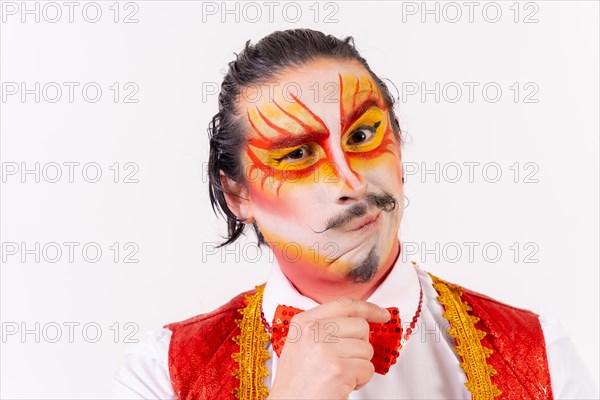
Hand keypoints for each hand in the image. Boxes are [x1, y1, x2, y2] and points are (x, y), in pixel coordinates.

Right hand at [267, 297, 390, 399]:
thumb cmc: (296, 383)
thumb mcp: (301, 345)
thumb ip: (324, 328)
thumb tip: (359, 323)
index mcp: (303, 323)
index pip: (343, 305)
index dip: (368, 308)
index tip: (382, 314)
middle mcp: (313, 332)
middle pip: (360, 326)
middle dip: (360, 346)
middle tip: (344, 361)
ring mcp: (325, 350)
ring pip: (366, 349)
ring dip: (359, 366)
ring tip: (338, 376)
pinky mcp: (338, 370)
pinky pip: (367, 369)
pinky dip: (360, 381)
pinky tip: (341, 385)